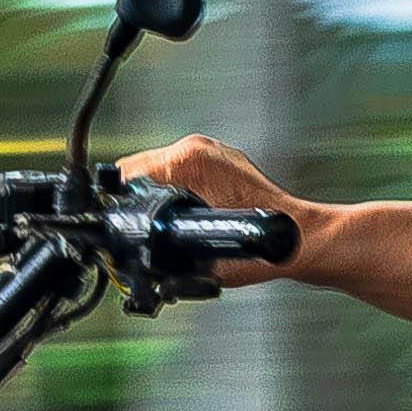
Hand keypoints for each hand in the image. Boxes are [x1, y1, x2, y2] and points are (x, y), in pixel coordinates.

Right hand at [110, 132, 313, 280]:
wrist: (298, 240)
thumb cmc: (264, 249)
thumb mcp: (200, 260)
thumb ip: (164, 256)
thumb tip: (139, 260)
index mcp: (190, 162)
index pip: (129, 174)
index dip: (117, 203)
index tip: (113, 220)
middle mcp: (199, 150)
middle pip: (139, 169)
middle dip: (134, 200)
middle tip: (133, 228)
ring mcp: (211, 153)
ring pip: (158, 169)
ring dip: (151, 195)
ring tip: (153, 220)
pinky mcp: (219, 162)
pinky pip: (179, 171)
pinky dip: (171, 190)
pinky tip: (176, 211)